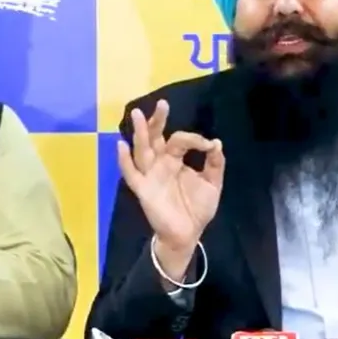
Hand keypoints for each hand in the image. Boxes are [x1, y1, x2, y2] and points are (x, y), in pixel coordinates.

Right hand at [115, 100, 224, 255]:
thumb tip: (216, 143)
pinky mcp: (143, 189)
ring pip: (141, 150)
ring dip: (139, 133)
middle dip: (157, 121)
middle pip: (154, 137)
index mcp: (175, 159)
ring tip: (137, 115)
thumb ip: (215, 164)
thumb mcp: (212, 184)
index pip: (179, 140)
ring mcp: (150, 175)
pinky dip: (124, 161)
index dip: (193, 138)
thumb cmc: (197, 208)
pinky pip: (131, 174)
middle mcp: (160, 163)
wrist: (189, 234)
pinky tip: (121, 145)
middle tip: (163, 104)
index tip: (208, 145)